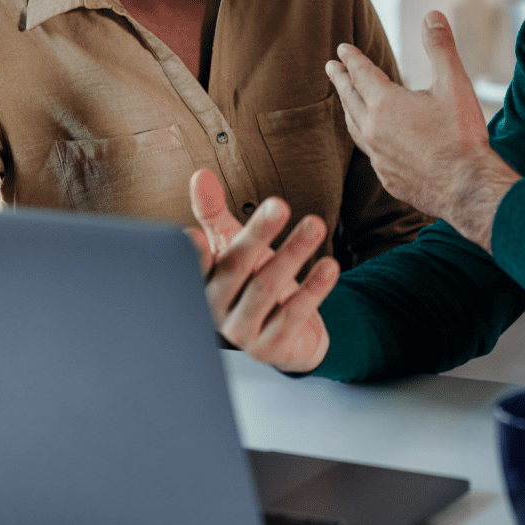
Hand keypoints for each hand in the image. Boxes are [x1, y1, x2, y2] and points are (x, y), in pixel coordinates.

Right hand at [186, 170, 337, 372]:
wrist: (284, 335)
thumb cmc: (250, 283)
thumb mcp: (233, 246)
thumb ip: (214, 214)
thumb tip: (200, 176)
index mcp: (202, 283)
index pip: (195, 265)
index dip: (194, 253)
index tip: (195, 234)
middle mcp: (216, 311)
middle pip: (236, 269)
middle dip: (259, 235)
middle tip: (279, 205)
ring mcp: (242, 333)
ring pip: (266, 289)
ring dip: (293, 254)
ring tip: (315, 225)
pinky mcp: (271, 348)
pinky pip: (293, 315)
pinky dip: (313, 289)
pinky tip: (329, 266)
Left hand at [325, 11, 519, 251]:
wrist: (468, 189)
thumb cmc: (462, 137)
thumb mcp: (455, 85)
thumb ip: (440, 48)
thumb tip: (432, 15)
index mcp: (385, 104)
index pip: (361, 73)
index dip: (352, 58)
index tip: (342, 49)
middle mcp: (374, 130)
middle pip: (349, 99)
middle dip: (340, 80)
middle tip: (331, 67)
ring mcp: (377, 156)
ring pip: (354, 127)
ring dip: (348, 109)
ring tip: (345, 100)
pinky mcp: (386, 177)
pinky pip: (368, 152)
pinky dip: (364, 138)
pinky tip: (371, 139)